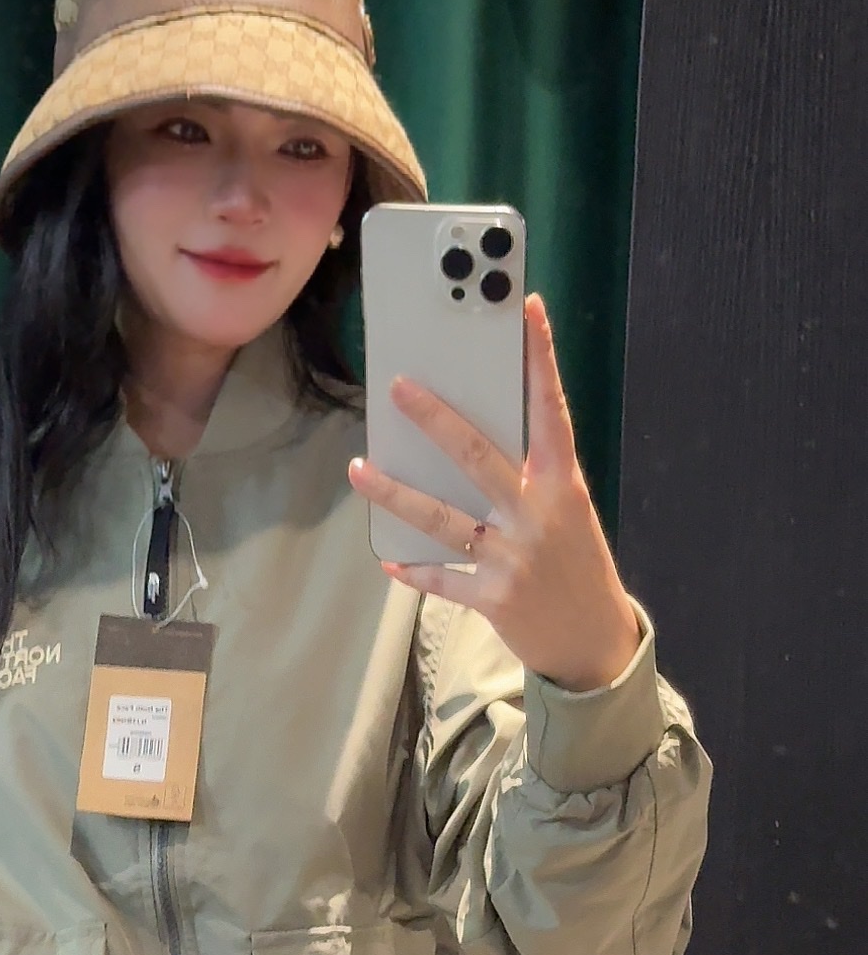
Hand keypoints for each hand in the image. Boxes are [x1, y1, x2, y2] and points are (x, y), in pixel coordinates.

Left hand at [348, 293, 640, 691]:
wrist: (596, 644)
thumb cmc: (578, 566)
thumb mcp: (570, 513)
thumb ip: (532, 478)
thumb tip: (472, 440)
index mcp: (564, 485)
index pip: (551, 410)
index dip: (540, 358)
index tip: (527, 310)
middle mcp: (537, 515)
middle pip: (476, 457)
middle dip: (435, 420)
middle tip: (399, 388)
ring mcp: (512, 558)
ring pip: (442, 518)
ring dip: (395, 494)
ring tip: (358, 468)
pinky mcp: (492, 598)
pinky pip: (442, 578)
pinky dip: (414, 569)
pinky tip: (389, 558)